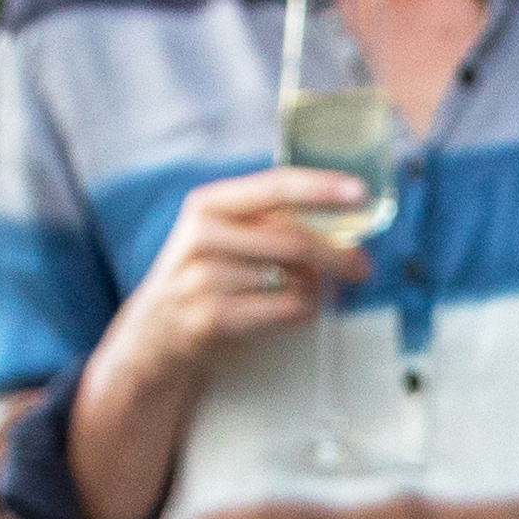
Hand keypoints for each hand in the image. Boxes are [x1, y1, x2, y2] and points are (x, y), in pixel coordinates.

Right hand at [120, 166, 376, 375]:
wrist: (157, 331)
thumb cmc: (210, 276)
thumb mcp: (225, 235)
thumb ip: (273, 222)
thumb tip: (349, 227)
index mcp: (210, 204)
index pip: (276, 187)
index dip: (322, 189)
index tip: (360, 193)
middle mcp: (203, 235)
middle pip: (295, 241)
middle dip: (339, 257)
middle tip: (362, 268)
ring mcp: (204, 278)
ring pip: (296, 281)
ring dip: (316, 290)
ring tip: (306, 293)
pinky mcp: (214, 318)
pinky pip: (287, 311)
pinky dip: (304, 312)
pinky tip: (296, 311)